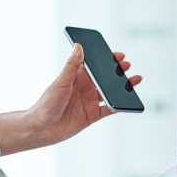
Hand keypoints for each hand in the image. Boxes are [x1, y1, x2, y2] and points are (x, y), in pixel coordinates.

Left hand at [25, 44, 142, 147]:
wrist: (41, 129)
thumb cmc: (46, 105)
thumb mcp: (61, 82)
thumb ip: (72, 65)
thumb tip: (78, 46)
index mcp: (76, 78)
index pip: (94, 65)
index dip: (106, 60)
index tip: (118, 55)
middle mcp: (84, 88)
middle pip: (105, 78)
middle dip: (117, 72)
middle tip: (127, 66)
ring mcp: (90, 101)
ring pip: (110, 92)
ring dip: (122, 87)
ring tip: (135, 80)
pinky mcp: (93, 115)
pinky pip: (110, 109)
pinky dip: (120, 105)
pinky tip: (128, 101)